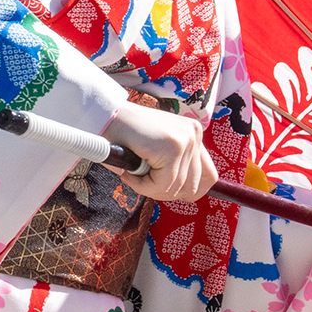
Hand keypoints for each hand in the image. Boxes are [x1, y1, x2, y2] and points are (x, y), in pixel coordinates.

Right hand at [102, 102, 216, 201]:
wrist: (102, 118)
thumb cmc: (123, 139)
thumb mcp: (157, 155)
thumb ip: (177, 169)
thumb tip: (191, 194)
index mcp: (194, 134)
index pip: (209, 176)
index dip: (187, 190)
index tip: (162, 187)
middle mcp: (195, 134)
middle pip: (194, 186)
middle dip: (165, 192)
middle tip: (141, 180)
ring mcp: (186, 139)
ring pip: (177, 188)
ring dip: (150, 188)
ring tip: (132, 172)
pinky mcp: (173, 146)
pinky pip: (163, 184)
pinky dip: (143, 186)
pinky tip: (129, 172)